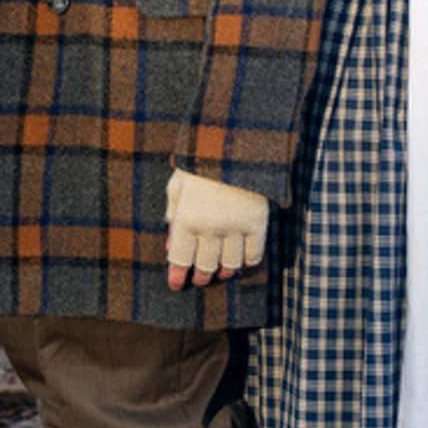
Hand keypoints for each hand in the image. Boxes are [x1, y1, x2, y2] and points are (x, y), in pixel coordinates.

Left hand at [166, 169, 268, 291]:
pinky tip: (242, 261)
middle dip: (201, 276)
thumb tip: (169, 246)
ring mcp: (235, 227)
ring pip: (230, 265)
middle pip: (205, 266)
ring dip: (224, 272)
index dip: (177, 276)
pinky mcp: (257, 223)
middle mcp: (210, 228)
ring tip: (221, 271)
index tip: (176, 285)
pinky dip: (247, 262)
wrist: (236, 143)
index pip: (179, 258)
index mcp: (186, 218)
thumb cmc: (201, 162)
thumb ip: (172, 215)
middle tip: (200, 278)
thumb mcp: (178, 184)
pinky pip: (254, 254)